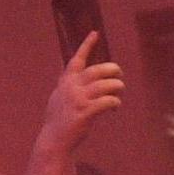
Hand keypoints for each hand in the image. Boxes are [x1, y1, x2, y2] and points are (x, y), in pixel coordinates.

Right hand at [35, 32, 124, 161]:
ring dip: (117, 88)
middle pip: (98, 70)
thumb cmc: (58, 120)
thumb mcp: (57, 97)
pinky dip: (115, 102)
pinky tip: (115, 107)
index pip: (77, 59)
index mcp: (65, 82)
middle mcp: (71, 88)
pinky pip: (108, 101)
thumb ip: (66, 83)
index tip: (95, 33)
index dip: (87, 45)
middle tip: (119, 75)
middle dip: (113, 71)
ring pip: (107, 85)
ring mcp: (78, 100)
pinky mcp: (86, 112)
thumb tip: (69, 69)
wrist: (54, 141)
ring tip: (118, 93)